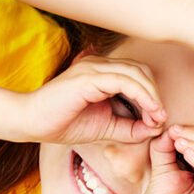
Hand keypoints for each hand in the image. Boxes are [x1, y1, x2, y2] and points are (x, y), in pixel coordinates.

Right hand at [19, 55, 164, 143]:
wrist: (32, 124)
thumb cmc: (65, 124)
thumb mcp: (107, 128)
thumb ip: (131, 128)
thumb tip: (156, 128)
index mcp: (103, 73)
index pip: (139, 75)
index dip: (153, 95)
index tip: (159, 119)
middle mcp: (99, 65)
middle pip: (141, 71)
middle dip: (156, 94)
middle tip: (161, 118)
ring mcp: (93, 68)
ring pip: (136, 73)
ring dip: (152, 95)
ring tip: (157, 116)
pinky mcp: (88, 77)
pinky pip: (123, 81)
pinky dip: (141, 95)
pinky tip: (149, 111)